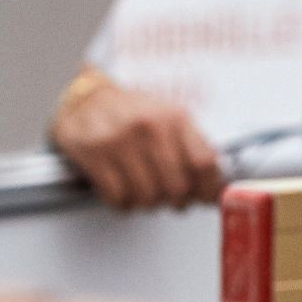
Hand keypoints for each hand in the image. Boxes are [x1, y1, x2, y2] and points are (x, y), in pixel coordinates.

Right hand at [50, 69, 223, 210]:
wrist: (87, 98)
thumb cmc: (133, 112)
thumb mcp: (170, 117)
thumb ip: (193, 147)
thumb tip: (214, 187)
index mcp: (176, 118)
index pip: (203, 162)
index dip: (208, 188)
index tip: (205, 198)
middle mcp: (150, 128)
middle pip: (176, 186)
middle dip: (178, 202)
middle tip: (174, 201)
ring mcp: (120, 141)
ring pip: (147, 196)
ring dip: (149, 204)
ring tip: (147, 195)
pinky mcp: (94, 154)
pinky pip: (117, 197)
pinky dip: (124, 204)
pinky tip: (124, 193)